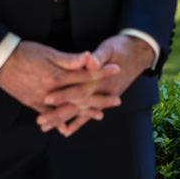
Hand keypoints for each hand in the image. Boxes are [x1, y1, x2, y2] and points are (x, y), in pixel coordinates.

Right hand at [0, 41, 120, 135]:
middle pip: (81, 96)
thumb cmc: (25, 53)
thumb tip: (89, 57)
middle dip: (100, 98)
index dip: (102, 71)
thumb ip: (69, 59)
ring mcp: (41, 99)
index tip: (117, 69)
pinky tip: (67, 129)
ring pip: (67, 108)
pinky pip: (48, 115)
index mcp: (58, 76)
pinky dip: (58, 122)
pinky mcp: (32, 103)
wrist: (0, 62)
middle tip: (118, 100)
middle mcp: (52, 91)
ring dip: (84, 112)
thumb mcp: (48, 52)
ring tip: (100, 115)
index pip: (86, 74)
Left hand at [35, 34, 156, 129]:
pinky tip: (65, 131)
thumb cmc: (122, 48)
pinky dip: (77, 122)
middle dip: (59, 114)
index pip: (80, 88)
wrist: (139, 52)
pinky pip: (89, 113)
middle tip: (40, 121)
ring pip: (81, 112)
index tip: (47, 99)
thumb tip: (91, 62)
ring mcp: (104, 96)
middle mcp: (103, 91)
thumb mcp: (110, 48)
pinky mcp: (103, 98)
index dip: (64, 94)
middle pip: (78, 105)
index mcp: (102, 79)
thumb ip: (99, 56)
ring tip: (45, 127)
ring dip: (63, 120)